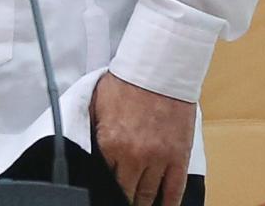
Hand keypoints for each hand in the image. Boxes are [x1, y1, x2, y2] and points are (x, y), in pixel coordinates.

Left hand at [91, 71, 195, 205]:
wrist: (158, 72)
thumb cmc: (125, 84)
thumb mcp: (95, 104)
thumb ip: (91, 130)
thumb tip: (85, 148)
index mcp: (110, 144)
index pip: (105, 178)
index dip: (104, 188)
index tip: (104, 193)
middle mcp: (134, 157)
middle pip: (128, 192)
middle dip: (124, 199)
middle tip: (122, 201)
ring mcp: (159, 159)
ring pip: (150, 195)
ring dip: (143, 203)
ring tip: (138, 205)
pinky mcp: (179, 158)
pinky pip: (175, 190)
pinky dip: (169, 203)